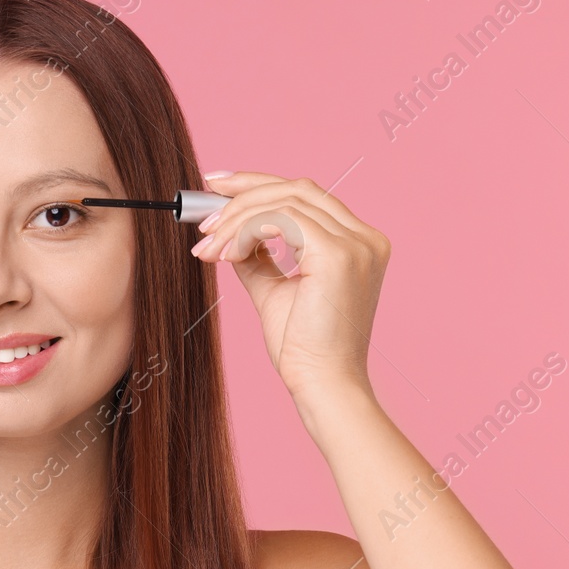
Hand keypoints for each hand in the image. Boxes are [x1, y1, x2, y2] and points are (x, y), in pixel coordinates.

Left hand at [190, 171, 390, 398]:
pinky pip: (281, 219)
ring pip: (284, 201)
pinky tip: (227, 255)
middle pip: (297, 188)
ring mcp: (355, 244)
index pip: (307, 196)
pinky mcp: (337, 254)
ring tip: (208, 247)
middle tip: (203, 216)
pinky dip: (246, 230)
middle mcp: (365, 238)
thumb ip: (259, 259)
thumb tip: (231, 235)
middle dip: (242, 193)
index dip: (258, 184)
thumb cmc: (304, 349)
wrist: (322, 384)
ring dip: (236, 220)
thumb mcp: (275, 291)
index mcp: (358, 243)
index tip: (218, 188)